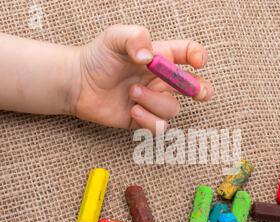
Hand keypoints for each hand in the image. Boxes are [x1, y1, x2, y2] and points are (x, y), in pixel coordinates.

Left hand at [71, 25, 213, 132]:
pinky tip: (132, 110)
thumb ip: (135, 38)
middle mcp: (160, 80)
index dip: (198, 56)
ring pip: (172, 108)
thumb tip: (150, 58)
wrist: (77, 84)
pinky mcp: (143, 119)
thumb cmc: (97, 57)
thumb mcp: (114, 37)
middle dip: (202, 90)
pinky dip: (148, 119)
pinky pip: (159, 126)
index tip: (198, 62)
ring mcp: (152, 101)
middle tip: (200, 93)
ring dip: (154, 101)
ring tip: (132, 93)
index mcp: (159, 57)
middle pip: (192, 87)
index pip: (187, 53)